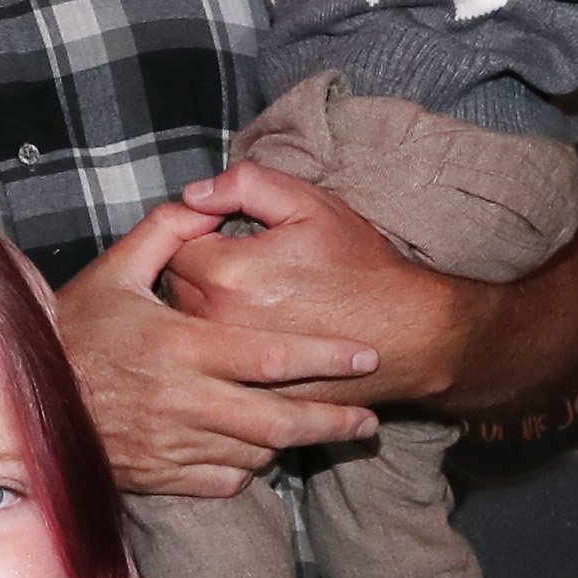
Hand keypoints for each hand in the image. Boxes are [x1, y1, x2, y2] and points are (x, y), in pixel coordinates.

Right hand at [59, 208, 386, 497]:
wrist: (19, 402)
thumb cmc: (71, 332)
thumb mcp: (112, 272)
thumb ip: (163, 234)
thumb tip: (205, 205)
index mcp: (178, 347)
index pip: (270, 357)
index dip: (325, 358)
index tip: (365, 356)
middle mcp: (182, 401)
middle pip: (278, 420)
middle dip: (331, 421)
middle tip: (367, 419)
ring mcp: (172, 445)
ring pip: (256, 454)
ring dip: (288, 443)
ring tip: (315, 429)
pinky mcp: (161, 476)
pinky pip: (224, 480)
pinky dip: (247, 468)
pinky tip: (254, 449)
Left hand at [147, 163, 483, 407]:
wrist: (406, 335)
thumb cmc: (360, 267)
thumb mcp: (311, 207)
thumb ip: (246, 186)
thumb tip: (195, 191)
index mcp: (229, 273)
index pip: (174, 245)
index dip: (196, 234)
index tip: (222, 235)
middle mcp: (219, 322)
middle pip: (171, 290)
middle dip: (193, 272)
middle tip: (234, 268)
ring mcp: (230, 364)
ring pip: (186, 330)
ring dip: (199, 313)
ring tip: (243, 302)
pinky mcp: (244, 392)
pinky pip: (211, 365)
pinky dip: (219, 352)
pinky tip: (247, 339)